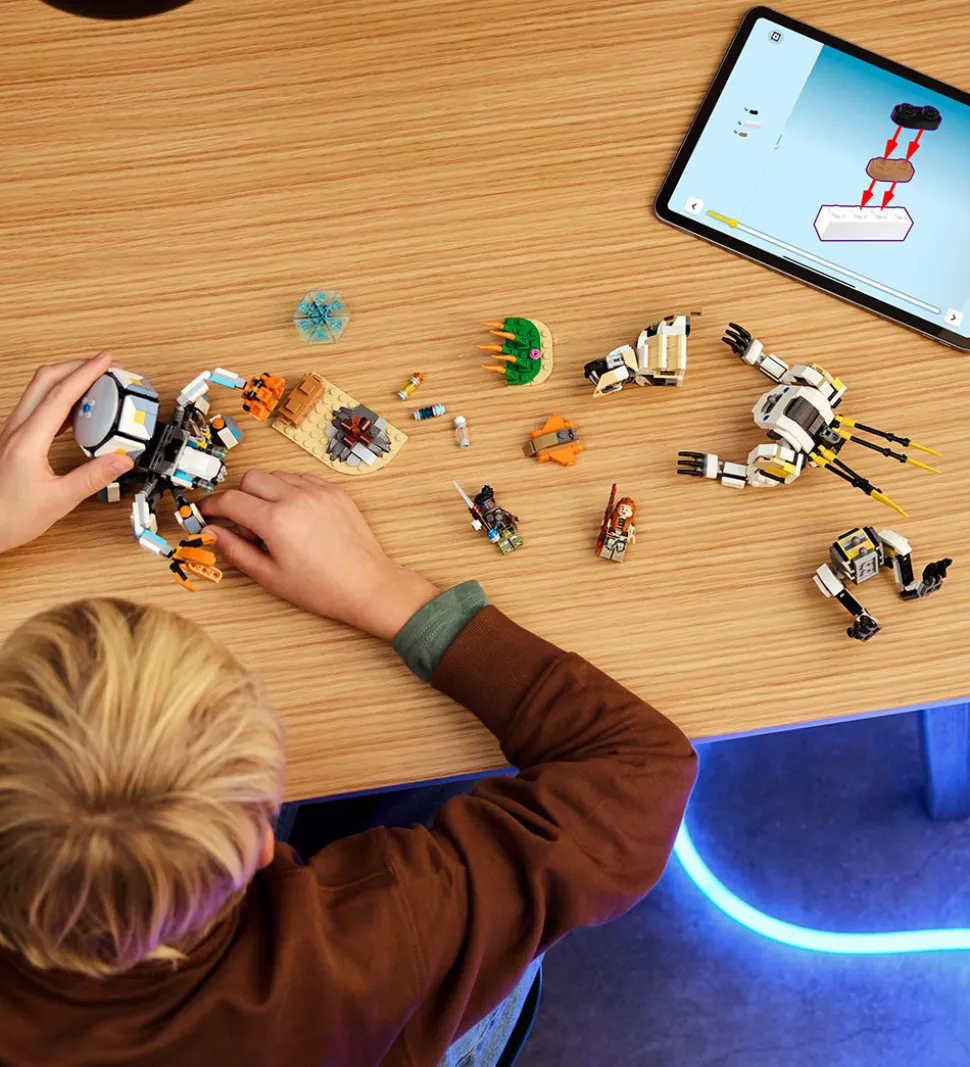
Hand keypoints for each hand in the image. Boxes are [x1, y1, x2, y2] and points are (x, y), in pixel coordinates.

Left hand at [0, 353, 133, 554]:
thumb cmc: (7, 517)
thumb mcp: (58, 501)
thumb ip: (93, 477)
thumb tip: (120, 459)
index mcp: (27, 441)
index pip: (61, 395)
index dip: (86, 373)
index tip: (106, 361)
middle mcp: (15, 430)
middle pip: (46, 380)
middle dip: (77, 366)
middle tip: (104, 367)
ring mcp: (11, 432)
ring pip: (39, 390)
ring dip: (67, 380)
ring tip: (95, 385)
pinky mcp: (12, 439)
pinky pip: (36, 407)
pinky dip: (60, 399)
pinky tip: (76, 411)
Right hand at [199, 470, 438, 639]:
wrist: (367, 585)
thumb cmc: (322, 588)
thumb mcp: (270, 576)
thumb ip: (236, 550)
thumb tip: (212, 532)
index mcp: (277, 521)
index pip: (230, 500)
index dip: (211, 506)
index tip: (206, 514)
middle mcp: (297, 498)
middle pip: (251, 479)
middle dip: (240, 497)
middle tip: (244, 525)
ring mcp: (319, 491)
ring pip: (277, 475)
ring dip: (266, 493)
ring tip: (274, 525)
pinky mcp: (335, 492)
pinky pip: (301, 479)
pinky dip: (290, 491)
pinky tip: (295, 517)